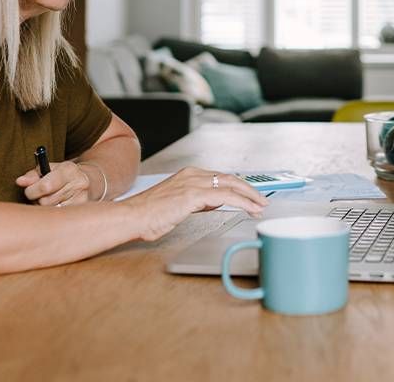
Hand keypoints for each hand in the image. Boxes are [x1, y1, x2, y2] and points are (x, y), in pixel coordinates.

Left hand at [15, 161, 100, 207]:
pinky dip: (53, 213)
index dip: (32, 190)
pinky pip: (58, 218)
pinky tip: (57, 206)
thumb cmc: (60, 174)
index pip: (45, 186)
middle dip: (38, 200)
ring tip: (50, 200)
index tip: (29, 189)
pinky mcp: (82, 211)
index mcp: (69, 170)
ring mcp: (83, 199)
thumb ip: (32, 175)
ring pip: (50, 211)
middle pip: (45, 201)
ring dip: (44, 208)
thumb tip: (20, 181)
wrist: (85, 181)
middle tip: (40, 195)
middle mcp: (79, 184)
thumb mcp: (47, 169)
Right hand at [120, 167, 267, 240]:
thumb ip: (197, 201)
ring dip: (249, 196)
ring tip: (261, 206)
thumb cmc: (149, 215)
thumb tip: (214, 203)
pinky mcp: (193, 195)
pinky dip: (242, 202)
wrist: (132, 217)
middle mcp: (192, 174)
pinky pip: (225, 196)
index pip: (221, 177)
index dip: (238, 186)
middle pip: (229, 178)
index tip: (250, 196)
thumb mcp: (178, 205)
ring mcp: (193, 183)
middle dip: (248, 189)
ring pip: (231, 185)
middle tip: (261, 200)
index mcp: (188, 175)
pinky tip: (250, 209)